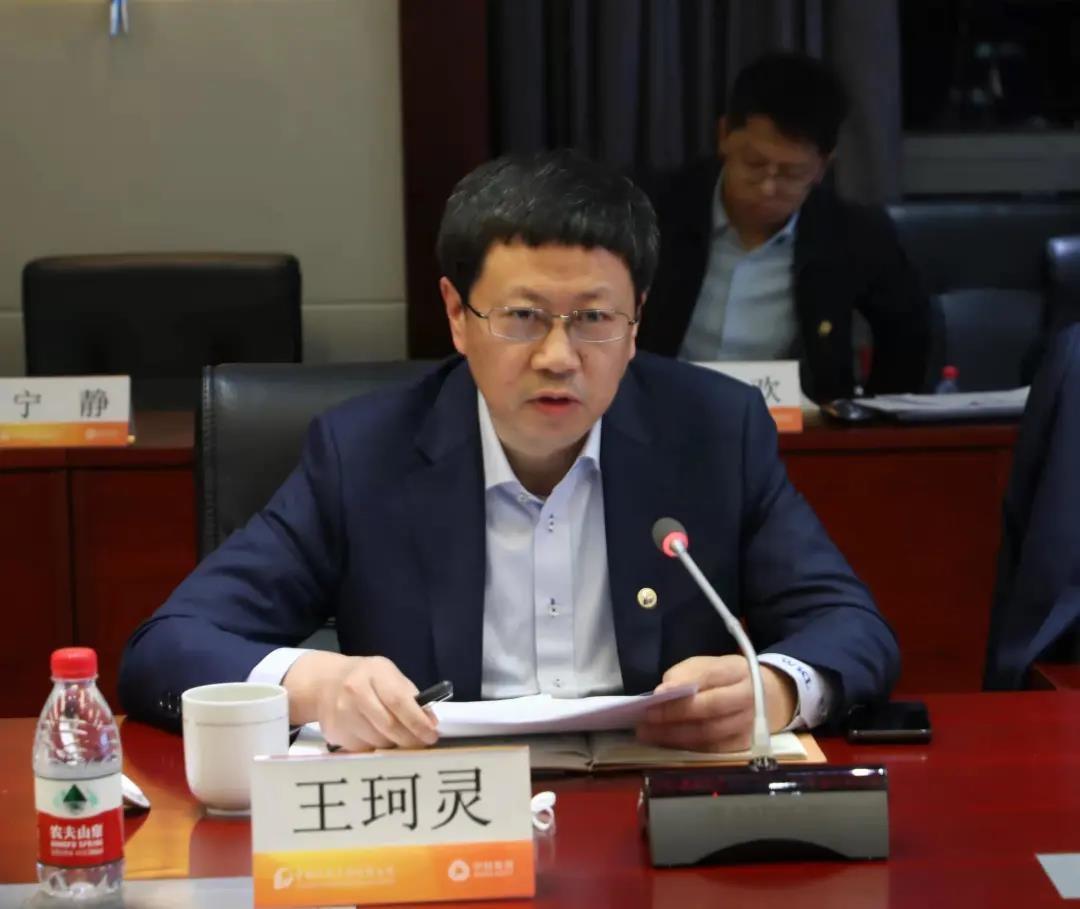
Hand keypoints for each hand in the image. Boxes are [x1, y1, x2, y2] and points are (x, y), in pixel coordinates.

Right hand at [284, 652, 438, 751]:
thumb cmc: (366, 678)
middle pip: (388, 726)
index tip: (432, 735)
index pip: (398, 701)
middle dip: (410, 739)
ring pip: (377, 742)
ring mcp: (342, 714)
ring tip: (399, 738)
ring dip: (393, 745)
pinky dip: (376, 748)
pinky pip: (363, 749)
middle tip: (422, 744)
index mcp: (374, 673)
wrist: (324, 682)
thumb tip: (430, 722)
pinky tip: (377, 737)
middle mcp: (355, 692)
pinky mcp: (335, 733)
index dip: (417, 721)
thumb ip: (409, 696)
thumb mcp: (388, 674)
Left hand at [635, 655, 796, 752]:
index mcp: (737, 671)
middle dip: (674, 714)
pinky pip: (711, 750)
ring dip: (674, 735)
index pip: (709, 676)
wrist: (772, 698)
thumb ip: (688, 673)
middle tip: (646, 717)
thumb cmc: (730, 679)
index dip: (683, 684)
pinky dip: (686, 748)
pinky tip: (666, 744)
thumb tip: (663, 691)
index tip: (658, 693)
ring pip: (709, 733)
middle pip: (709, 709)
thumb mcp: (713, 666)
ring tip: (648, 733)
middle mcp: (747, 698)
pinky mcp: (744, 747)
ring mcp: (748, 726)